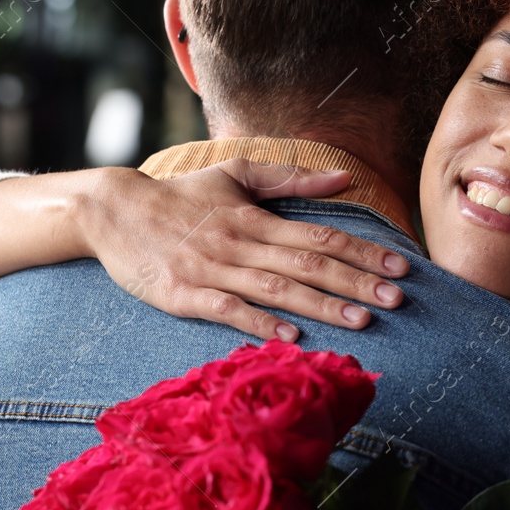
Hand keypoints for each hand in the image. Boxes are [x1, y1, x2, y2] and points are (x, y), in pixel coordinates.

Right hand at [74, 160, 410, 341]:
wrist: (110, 210)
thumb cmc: (180, 196)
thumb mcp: (234, 174)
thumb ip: (290, 178)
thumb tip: (343, 178)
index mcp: (254, 217)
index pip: (319, 235)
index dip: (362, 251)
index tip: (399, 265)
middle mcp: (238, 243)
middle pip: (306, 265)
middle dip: (355, 282)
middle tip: (398, 299)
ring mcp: (210, 271)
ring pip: (275, 289)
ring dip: (321, 306)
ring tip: (362, 321)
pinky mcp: (181, 295)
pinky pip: (226, 310)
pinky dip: (259, 322)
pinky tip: (291, 335)